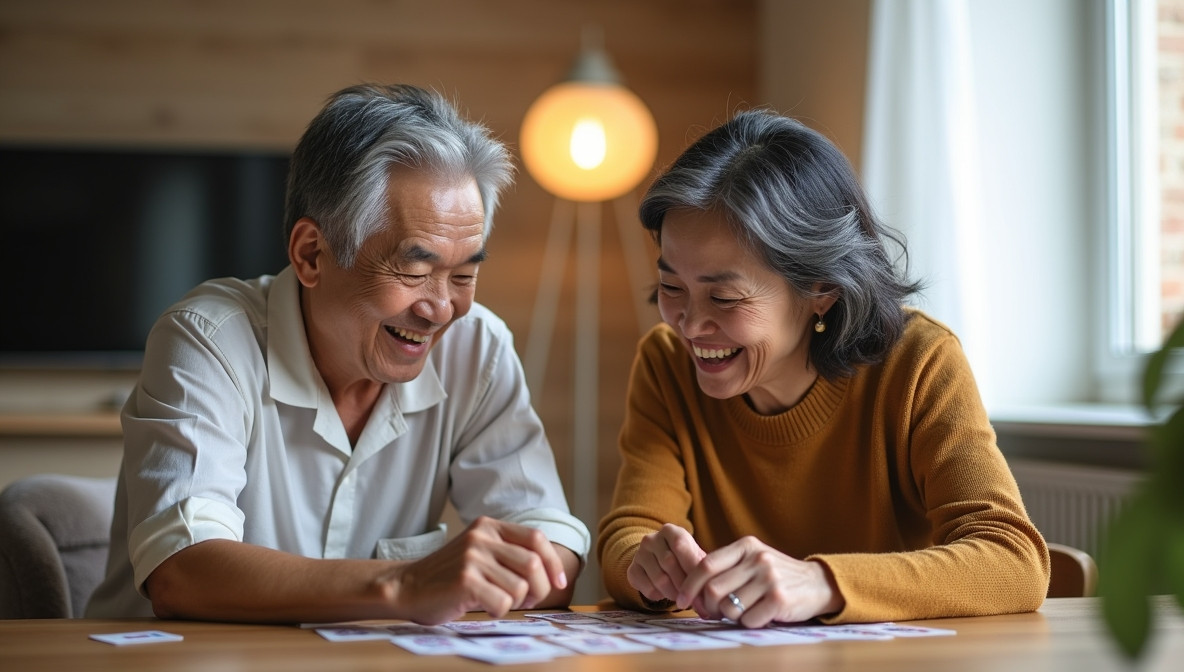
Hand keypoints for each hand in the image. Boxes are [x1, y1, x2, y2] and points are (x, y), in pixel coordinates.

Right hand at [384, 516, 568, 623]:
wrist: (407, 587)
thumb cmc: (448, 576)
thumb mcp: (479, 552)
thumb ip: (508, 554)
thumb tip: (551, 574)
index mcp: (488, 525)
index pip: (536, 538)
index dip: (553, 563)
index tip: (559, 583)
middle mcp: (481, 536)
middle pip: (534, 564)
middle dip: (539, 589)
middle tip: (526, 601)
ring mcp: (473, 557)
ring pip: (520, 588)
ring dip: (515, 603)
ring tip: (497, 601)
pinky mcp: (465, 580)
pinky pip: (502, 603)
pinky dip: (498, 612)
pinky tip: (483, 607)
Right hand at [626, 524, 706, 604]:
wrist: (657, 558)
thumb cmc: (683, 559)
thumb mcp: (694, 555)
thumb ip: (701, 567)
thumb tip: (709, 588)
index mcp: (670, 531)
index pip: (680, 545)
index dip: (692, 566)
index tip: (703, 584)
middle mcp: (651, 539)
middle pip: (669, 563)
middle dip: (684, 584)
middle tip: (695, 597)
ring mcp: (639, 554)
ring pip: (659, 579)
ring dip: (674, 593)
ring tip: (683, 597)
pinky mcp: (632, 570)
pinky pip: (647, 588)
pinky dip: (660, 596)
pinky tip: (666, 594)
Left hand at [677, 536, 843, 627]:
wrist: (817, 584)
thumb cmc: (776, 574)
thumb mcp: (752, 560)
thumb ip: (726, 568)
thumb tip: (693, 593)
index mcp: (746, 546)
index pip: (705, 565)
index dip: (689, 585)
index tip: (682, 600)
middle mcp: (757, 559)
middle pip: (713, 589)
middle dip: (709, 607)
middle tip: (714, 614)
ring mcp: (769, 578)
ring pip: (729, 607)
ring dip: (730, 617)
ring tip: (743, 612)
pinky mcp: (780, 599)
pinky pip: (748, 620)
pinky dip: (748, 623)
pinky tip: (759, 616)